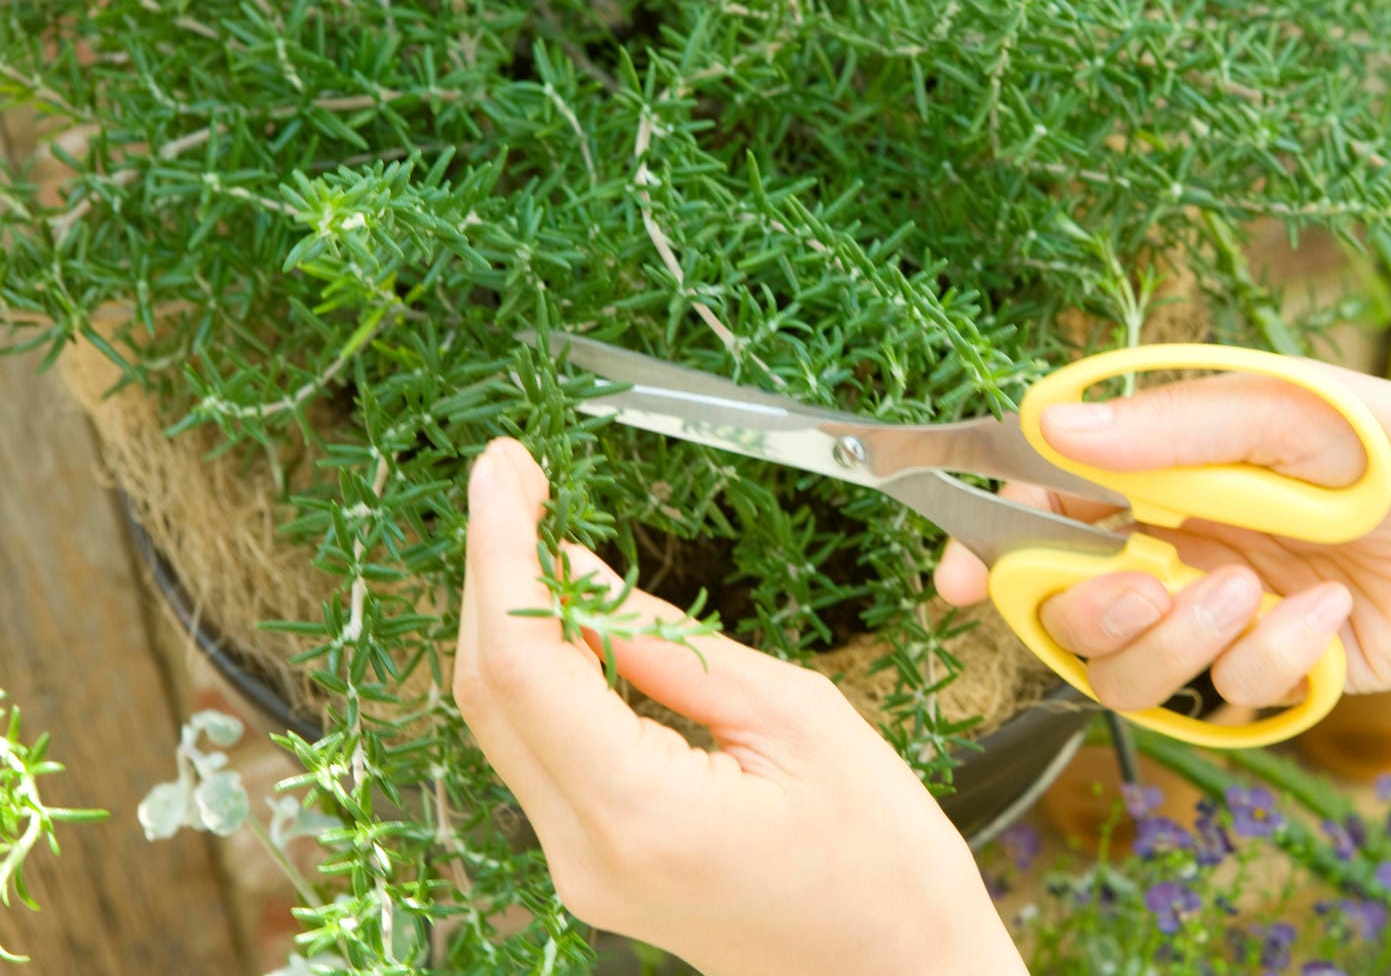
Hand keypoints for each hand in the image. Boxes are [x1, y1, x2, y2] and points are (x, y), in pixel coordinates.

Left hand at [455, 438, 1023, 975]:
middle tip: (514, 475)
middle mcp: (584, 852)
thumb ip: (672, 643)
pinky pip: (540, 752)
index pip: (522, 661)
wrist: (902, 973)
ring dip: (510, 616)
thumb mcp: (797, 716)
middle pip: (488, 690)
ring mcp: (580, 868)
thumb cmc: (885, 859)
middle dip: (492, 569)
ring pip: (502, 720)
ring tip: (535, 526)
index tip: (504, 466)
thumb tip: (577, 572)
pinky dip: (542, 672)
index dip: (500, 550)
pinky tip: (572, 615)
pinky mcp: (595, 865)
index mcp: (638, 812)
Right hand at [936, 366, 1390, 710]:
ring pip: (1125, 671)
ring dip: (1180, 642)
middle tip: (1153, 588)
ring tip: (1256, 598)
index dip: (986, 543)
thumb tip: (1050, 426)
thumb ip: (1169, 429)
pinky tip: (1326, 621)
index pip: (1036, 503)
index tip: (959, 580)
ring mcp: (1210, 612)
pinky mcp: (1259, 672)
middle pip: (1062, 606)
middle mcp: (1167, 540)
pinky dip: (1272, 664)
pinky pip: (1224, 699)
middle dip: (1093, 610)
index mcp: (1157, 465)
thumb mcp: (1291, 414)